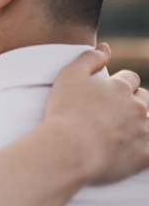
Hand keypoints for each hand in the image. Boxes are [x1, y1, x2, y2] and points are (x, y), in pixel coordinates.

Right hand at [44, 43, 148, 184]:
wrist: (68, 150)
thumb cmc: (65, 112)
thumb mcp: (69, 76)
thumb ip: (88, 59)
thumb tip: (106, 48)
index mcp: (121, 87)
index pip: (130, 78)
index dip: (119, 84)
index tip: (106, 94)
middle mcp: (137, 108)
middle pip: (144, 99)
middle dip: (133, 102)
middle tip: (112, 113)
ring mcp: (142, 133)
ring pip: (148, 125)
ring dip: (137, 126)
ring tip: (117, 134)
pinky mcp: (142, 157)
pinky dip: (143, 150)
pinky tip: (131, 152)